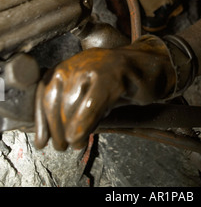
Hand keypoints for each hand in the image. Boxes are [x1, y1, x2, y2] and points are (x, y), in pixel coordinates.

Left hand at [34, 35, 175, 150]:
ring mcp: (96, 66)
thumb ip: (72, 107)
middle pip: (56, 99)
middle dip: (57, 128)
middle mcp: (78, 62)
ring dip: (71, 129)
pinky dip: (84, 123)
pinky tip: (82, 136)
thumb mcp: (91, 93)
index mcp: (70, 65)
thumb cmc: (121, 82)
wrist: (152, 67)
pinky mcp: (112, 74)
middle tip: (63, 145)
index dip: (42, 119)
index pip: (45, 92)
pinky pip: (92, 103)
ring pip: (72, 102)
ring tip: (77, 142)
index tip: (42, 139)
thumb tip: (54, 132)